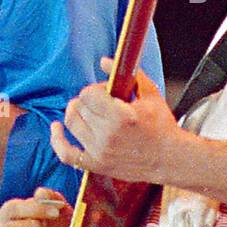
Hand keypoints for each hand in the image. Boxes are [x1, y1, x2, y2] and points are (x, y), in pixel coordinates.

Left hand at [49, 57, 185, 183]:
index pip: (89, 94)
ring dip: (75, 113)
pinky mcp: (97, 165)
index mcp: (121, 116)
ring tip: (85, 111)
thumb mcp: (151, 95)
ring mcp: (100, 152)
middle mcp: (108, 135)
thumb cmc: (162, 126)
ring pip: (71, 124)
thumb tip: (104, 61)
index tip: (106, 93)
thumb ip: (129, 75)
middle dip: (87, 100)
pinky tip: (56, 128)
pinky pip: (66, 154)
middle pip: (79, 107)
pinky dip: (57, 140)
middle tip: (100, 103)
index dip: (95, 89)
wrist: (170, 159)